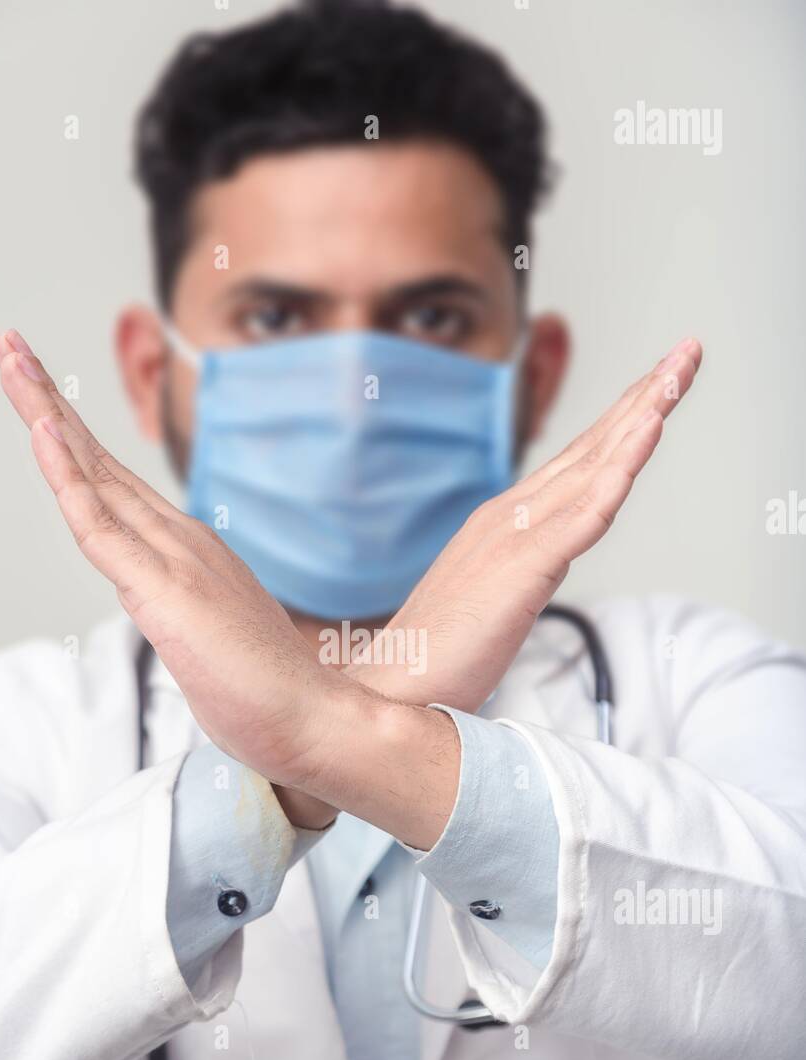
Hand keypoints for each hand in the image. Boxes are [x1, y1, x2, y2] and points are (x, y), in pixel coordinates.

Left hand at [0, 331, 353, 829]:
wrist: (313, 719)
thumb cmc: (267, 693)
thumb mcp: (210, 640)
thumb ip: (184, 614)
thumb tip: (169, 613)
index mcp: (189, 550)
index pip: (115, 484)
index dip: (72, 438)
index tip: (38, 396)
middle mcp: (180, 539)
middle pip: (99, 460)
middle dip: (48, 400)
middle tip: (11, 346)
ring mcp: (173, 559)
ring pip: (93, 475)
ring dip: (45, 413)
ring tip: (12, 360)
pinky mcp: (163, 589)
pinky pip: (99, 524)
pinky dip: (66, 474)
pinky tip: (42, 431)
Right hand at [347, 337, 701, 711]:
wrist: (390, 690)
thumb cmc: (436, 658)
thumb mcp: (491, 604)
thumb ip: (520, 574)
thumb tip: (541, 568)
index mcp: (503, 524)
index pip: (578, 463)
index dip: (623, 420)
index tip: (661, 384)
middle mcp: (509, 516)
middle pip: (592, 447)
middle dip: (645, 396)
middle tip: (688, 351)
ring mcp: (514, 537)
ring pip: (594, 466)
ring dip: (642, 414)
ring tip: (680, 372)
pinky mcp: (522, 568)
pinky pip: (584, 513)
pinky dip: (620, 469)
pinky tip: (648, 433)